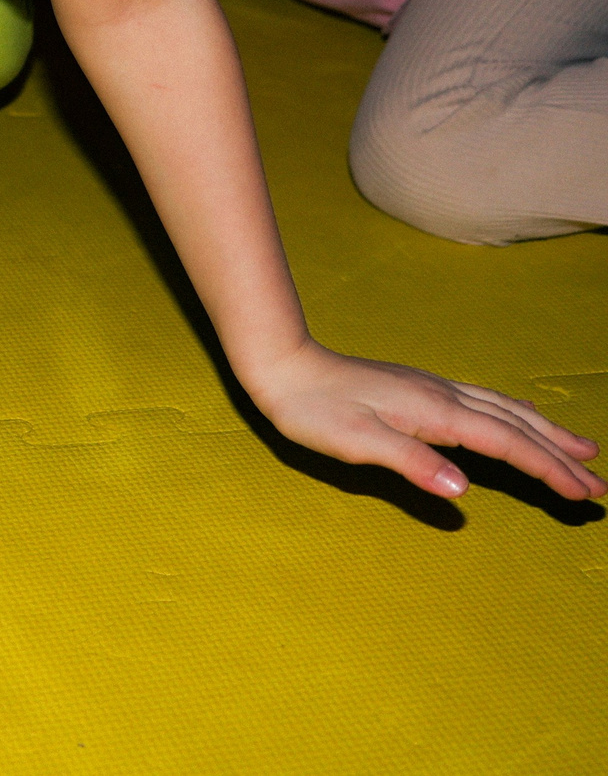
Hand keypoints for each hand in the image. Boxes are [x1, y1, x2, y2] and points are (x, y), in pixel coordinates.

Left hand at [241, 339, 604, 502]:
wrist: (282, 365)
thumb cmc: (313, 409)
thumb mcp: (357, 443)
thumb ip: (411, 463)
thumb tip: (462, 489)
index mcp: (435, 412)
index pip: (507, 444)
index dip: (549, 469)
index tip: (586, 493)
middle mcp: (443, 396)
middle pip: (517, 426)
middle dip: (561, 454)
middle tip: (600, 482)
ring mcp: (433, 389)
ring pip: (505, 410)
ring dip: (546, 431)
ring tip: (582, 449)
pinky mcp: (420, 388)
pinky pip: (485, 402)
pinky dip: (515, 415)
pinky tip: (517, 417)